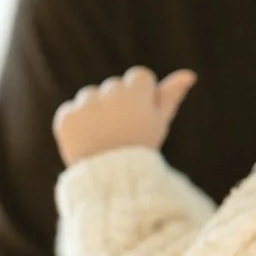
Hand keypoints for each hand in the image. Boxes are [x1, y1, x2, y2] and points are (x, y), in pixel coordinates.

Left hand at [53, 65, 196, 165]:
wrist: (112, 181)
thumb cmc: (141, 149)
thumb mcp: (160, 123)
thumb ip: (171, 95)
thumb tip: (189, 74)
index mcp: (136, 93)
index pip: (140, 76)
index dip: (142, 97)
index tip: (140, 117)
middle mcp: (110, 94)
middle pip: (114, 86)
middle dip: (117, 104)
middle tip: (122, 131)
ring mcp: (85, 105)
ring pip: (90, 95)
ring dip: (95, 111)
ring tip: (103, 137)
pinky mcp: (66, 118)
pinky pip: (70, 111)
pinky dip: (76, 124)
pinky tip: (87, 140)